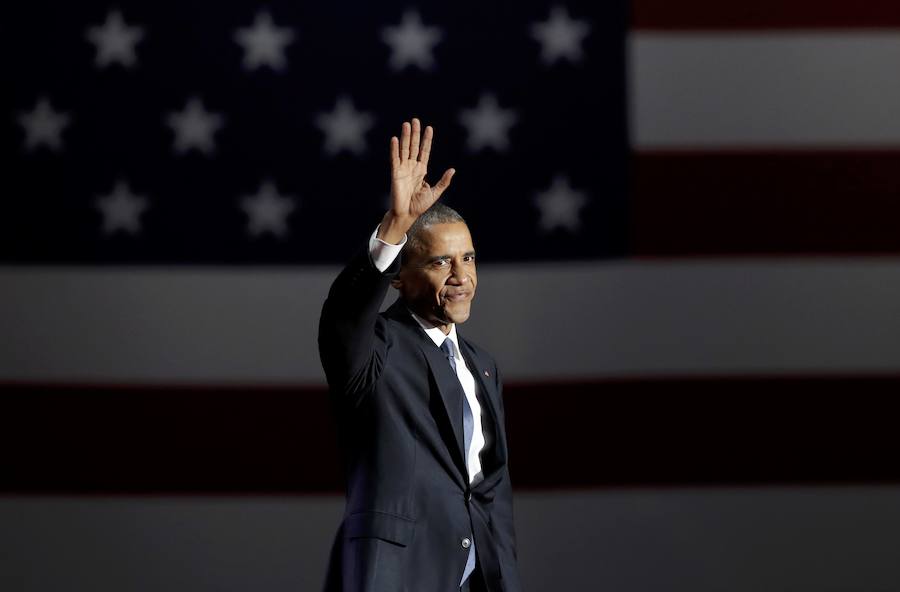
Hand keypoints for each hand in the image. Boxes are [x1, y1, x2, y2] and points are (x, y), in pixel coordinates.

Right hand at [379, 118, 454, 242]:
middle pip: (413, 146)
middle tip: (415, 120)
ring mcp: (403, 169)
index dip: (427, 140)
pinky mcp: (395, 173)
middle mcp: (411, 167)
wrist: (407, 214)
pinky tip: (394, 139)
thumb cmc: (419, 206)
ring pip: (404, 149)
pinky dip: (394, 149)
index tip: (429, 128)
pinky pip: (395, 158)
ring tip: (406, 124)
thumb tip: (452, 170)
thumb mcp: (435, 192)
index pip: (424, 151)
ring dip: (405, 137)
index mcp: (421, 170)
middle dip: (415, 133)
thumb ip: (443, 181)